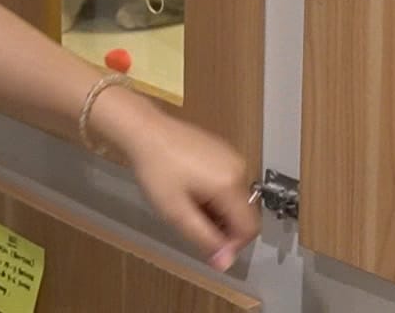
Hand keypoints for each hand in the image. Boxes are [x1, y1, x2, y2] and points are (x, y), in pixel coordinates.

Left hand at [92, 89, 258, 270]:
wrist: (144, 130)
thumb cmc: (156, 171)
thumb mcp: (176, 212)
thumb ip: (204, 239)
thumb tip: (226, 264)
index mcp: (231, 184)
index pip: (250, 228)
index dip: (233, 245)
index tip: (208, 246)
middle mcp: (239, 169)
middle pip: (244, 214)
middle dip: (224, 227)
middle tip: (192, 224)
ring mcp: (232, 157)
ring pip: (237, 200)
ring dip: (218, 212)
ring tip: (188, 206)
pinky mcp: (224, 151)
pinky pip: (229, 183)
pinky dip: (217, 196)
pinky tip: (192, 191)